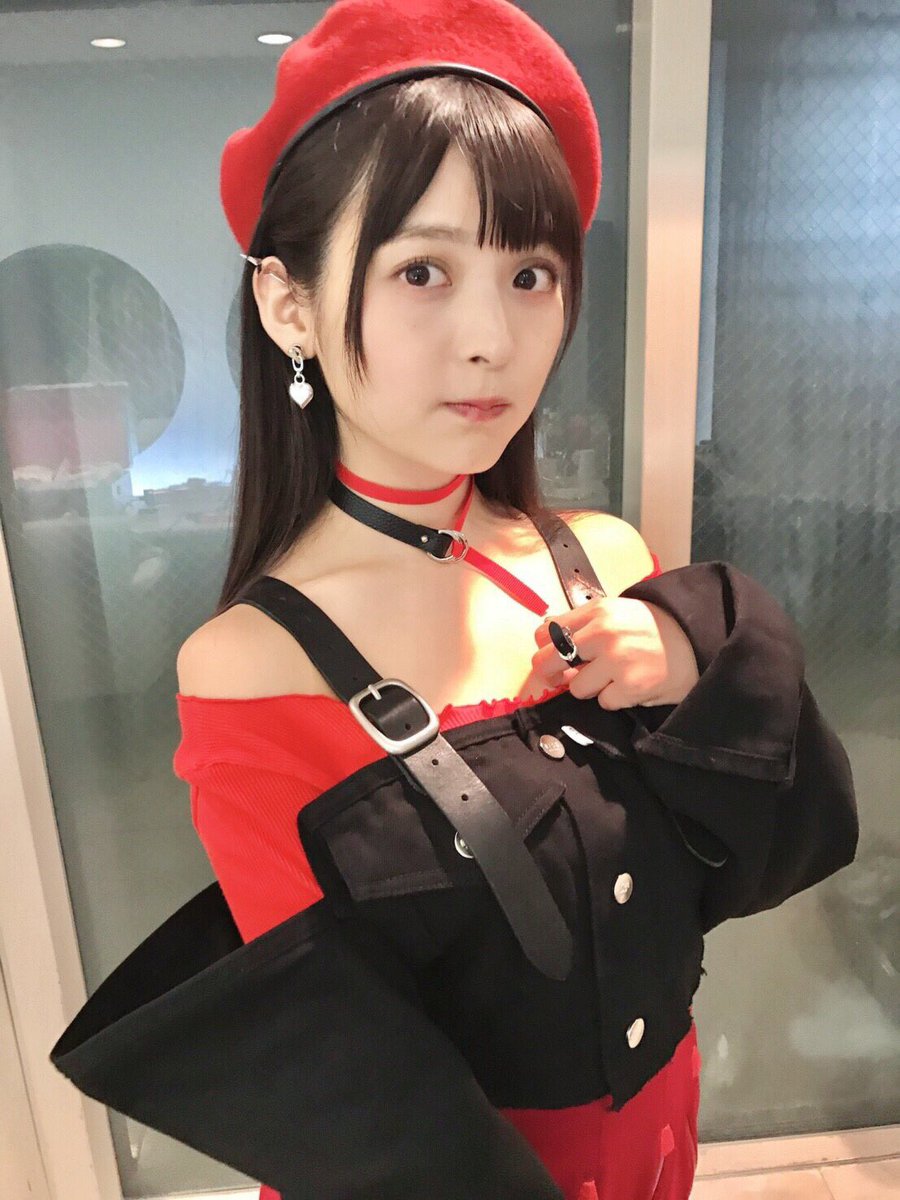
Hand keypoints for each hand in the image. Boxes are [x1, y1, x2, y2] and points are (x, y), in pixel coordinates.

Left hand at [532, 598, 699, 709]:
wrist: (696, 640)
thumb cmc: (651, 627)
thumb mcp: (616, 612)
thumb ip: (582, 623)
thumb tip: (544, 637)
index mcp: (597, 611)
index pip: (547, 632)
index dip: (545, 648)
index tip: (552, 657)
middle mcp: (603, 633)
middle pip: (550, 660)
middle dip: (552, 673)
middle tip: (562, 678)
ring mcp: (617, 661)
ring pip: (576, 688)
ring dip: (592, 687)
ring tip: (613, 677)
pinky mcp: (630, 687)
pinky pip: (604, 702)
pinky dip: (616, 698)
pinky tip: (631, 685)